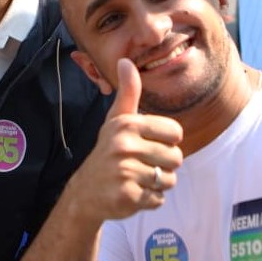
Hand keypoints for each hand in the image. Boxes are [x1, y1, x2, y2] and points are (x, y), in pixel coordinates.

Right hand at [63, 59, 183, 223]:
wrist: (85, 192)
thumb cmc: (108, 152)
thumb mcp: (117, 121)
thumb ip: (128, 92)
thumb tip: (126, 61)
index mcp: (127, 125)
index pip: (176, 133)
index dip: (166, 141)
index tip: (147, 145)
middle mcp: (125, 147)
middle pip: (176, 158)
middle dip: (163, 165)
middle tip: (141, 165)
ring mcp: (125, 173)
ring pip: (169, 180)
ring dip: (158, 183)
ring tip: (138, 179)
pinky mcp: (127, 197)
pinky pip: (158, 199)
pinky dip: (150, 200)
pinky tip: (133, 193)